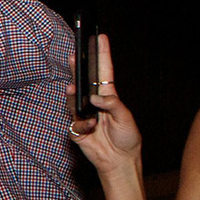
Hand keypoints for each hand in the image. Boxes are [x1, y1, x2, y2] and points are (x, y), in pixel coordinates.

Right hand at [69, 34, 140, 174]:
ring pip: (72, 100)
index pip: (104, 72)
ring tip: (73, 88)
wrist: (118, 161)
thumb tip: (95, 97)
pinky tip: (91, 127)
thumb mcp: (126, 119)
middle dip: (77, 68)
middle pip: (83, 82)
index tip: (99, 38)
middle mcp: (94, 103)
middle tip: (73, 55)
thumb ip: (113, 105)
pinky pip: (75, 122)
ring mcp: (83, 115)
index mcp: (109, 97)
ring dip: (73, 95)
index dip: (102, 55)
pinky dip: (83, 125)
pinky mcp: (76, 129)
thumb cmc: (127, 139)